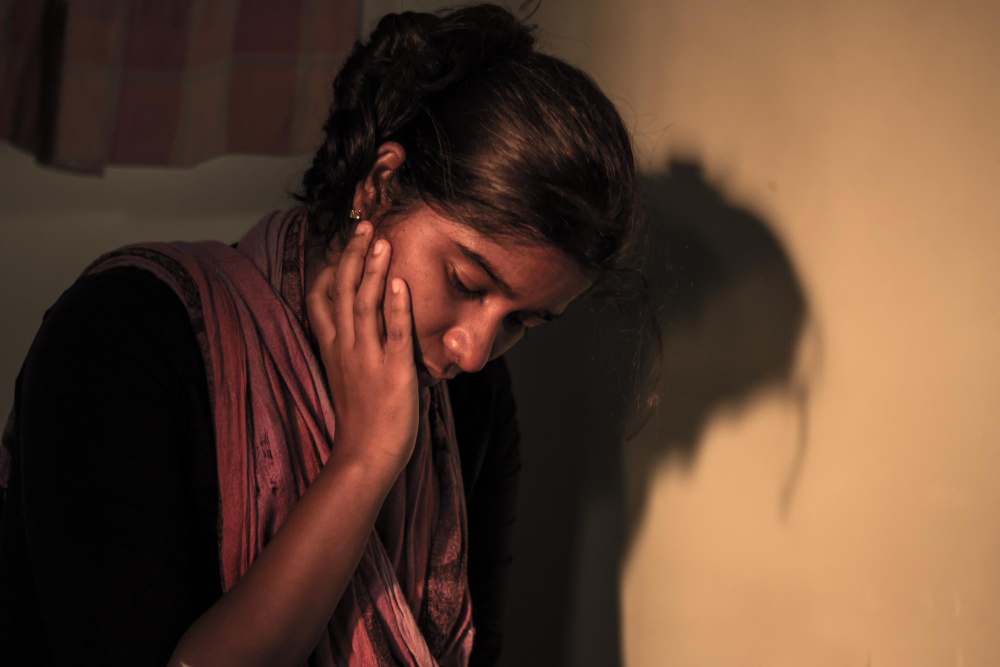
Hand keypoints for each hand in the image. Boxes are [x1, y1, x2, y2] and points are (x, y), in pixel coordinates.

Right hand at [305, 221, 418, 476]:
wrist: (365, 457)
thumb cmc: (362, 420)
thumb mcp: (347, 375)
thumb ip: (351, 348)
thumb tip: (364, 327)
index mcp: (333, 348)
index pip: (322, 298)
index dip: (331, 266)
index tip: (342, 241)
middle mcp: (345, 347)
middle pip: (343, 291)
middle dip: (352, 255)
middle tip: (363, 224)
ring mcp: (367, 358)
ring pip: (364, 305)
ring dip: (372, 270)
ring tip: (380, 239)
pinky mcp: (392, 371)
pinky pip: (393, 334)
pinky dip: (396, 307)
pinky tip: (400, 282)